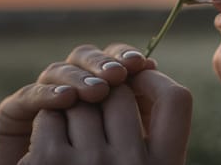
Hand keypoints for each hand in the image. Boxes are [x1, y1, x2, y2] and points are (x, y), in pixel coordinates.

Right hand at [0, 43, 155, 164]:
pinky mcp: (15, 114)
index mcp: (104, 92)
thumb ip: (145, 108)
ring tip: (98, 91)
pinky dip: (47, 94)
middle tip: (118, 75)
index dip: (124, 55)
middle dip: (105, 64)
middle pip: (88, 59)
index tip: (142, 65)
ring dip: (80, 77)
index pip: (113, 58)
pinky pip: (30, 95)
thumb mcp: (137, 145)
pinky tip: (66, 98)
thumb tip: (150, 66)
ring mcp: (45, 101)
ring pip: (61, 71)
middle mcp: (74, 91)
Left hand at [18, 70, 191, 164]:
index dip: (153, 79)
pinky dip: (45, 124)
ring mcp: (91, 164)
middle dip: (103, 94)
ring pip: (81, 100)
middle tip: (93, 120)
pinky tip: (46, 152)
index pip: (176, 99)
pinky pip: (49, 114)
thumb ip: (150, 131)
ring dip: (71, 111)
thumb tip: (144, 65)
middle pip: (120, 92)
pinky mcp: (49, 163)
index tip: (137, 77)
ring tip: (71, 143)